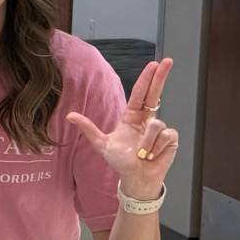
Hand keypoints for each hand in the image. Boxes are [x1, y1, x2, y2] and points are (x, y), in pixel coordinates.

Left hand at [68, 57, 178, 200]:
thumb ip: (88, 128)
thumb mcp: (102, 144)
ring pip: (156, 125)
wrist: (135, 178)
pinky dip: (156, 148)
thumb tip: (69, 115)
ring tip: (141, 154)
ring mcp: (160, 129)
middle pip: (155, 93)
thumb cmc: (120, 161)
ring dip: (146, 143)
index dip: (147, 78)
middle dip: (161, 77)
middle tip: (168, 61)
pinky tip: (152, 155)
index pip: (140, 93)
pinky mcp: (170, 139)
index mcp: (132, 116)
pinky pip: (165, 136)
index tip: (153, 64)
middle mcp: (147, 119)